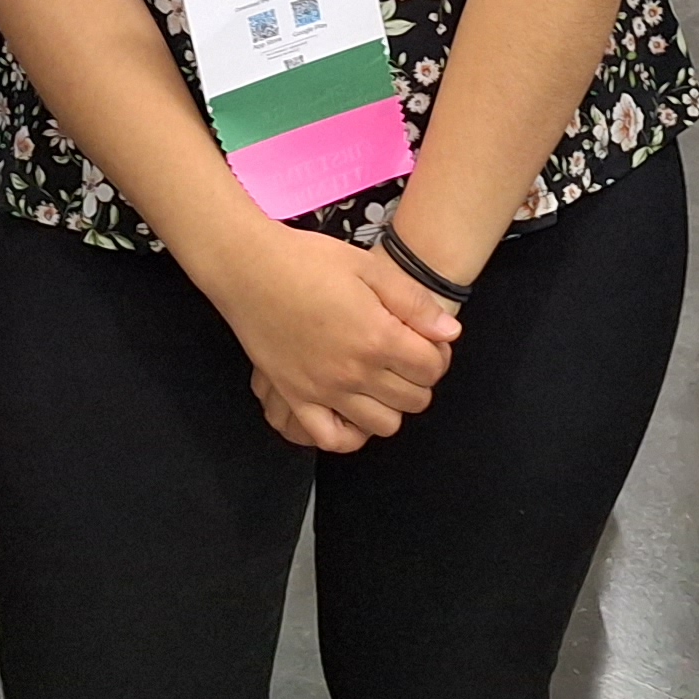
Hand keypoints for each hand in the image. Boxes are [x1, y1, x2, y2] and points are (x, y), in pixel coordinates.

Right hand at [212, 226, 457, 451]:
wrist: (249, 268)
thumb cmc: (308, 260)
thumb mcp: (369, 267)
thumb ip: (413, 303)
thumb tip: (450, 332)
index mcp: (377, 337)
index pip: (432, 368)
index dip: (437, 353)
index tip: (425, 340)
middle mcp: (354, 372)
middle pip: (414, 399)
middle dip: (419, 378)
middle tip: (405, 354)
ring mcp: (324, 390)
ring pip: (383, 425)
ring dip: (391, 405)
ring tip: (380, 378)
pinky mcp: (296, 397)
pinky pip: (331, 438)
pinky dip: (349, 432)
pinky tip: (351, 409)